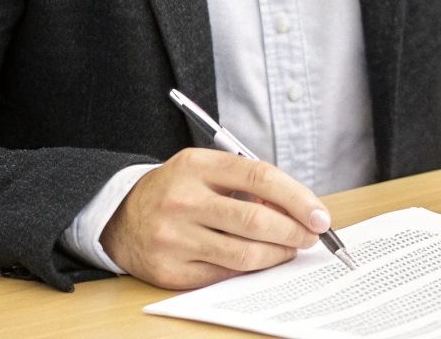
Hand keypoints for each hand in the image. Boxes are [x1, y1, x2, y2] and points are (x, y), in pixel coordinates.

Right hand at [101, 148, 330, 288]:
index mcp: (195, 165)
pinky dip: (250, 269)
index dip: (297, 198)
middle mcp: (182, 201)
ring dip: (278, 254)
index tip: (319, 214)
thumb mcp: (205, 170)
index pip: (259, 177)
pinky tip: (260, 260)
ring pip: (244, 254)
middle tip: (311, 235)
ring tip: (290, 248)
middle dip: (294, 231)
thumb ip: (247, 184)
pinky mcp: (171, 270)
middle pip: (255, 221)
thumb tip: (295, 211)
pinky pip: (225, 274)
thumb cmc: (176, 190)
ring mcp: (174, 238)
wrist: (120, 218)